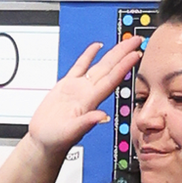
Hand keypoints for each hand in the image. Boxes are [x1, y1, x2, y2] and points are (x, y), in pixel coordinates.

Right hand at [26, 35, 142, 154]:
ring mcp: (78, 88)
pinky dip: (88, 55)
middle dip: (124, 53)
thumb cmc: (56, 141)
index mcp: (90, 101)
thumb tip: (102, 117)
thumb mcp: (71, 133)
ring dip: (112, 53)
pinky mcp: (66, 86)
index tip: (136, 54)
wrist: (44, 142)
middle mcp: (88, 92)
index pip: (112, 80)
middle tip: (137, 40)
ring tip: (125, 41)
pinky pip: (80, 67)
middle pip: (110, 68)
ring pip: (99, 65)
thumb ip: (86, 123)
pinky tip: (97, 46)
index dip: (124, 66)